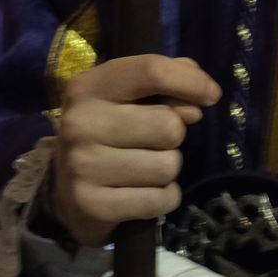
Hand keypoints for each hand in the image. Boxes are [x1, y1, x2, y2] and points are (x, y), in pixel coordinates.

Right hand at [50, 55, 220, 247]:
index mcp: (88, 87)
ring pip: (168, 166)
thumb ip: (165, 82)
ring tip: (145, 168)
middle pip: (168, 125)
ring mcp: (82, 166)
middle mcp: (80, 123)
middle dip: (174, 137)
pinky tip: (142, 192)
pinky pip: (160, 200)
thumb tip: (201, 98)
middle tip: (154, 142)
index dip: (191, 82)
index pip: (152, 71)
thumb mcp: (127, 96)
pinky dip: (163, 198)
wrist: (66, 192)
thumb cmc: (108, 132)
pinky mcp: (92, 205)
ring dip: (168, 169)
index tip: (211, 95)